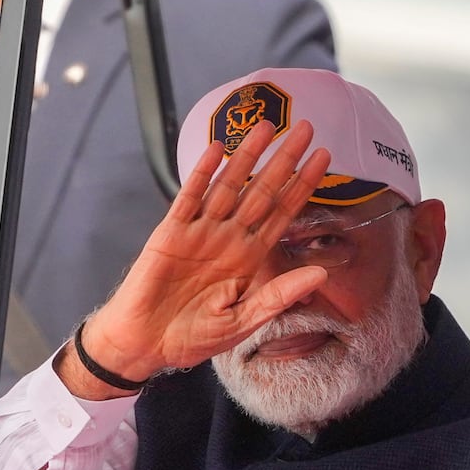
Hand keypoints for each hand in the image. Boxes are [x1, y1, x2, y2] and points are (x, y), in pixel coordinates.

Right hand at [66, 120, 332, 393]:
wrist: (145, 344)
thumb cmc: (191, 338)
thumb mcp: (243, 322)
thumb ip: (279, 296)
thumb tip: (320, 274)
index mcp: (249, 259)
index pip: (283, 214)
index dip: (303, 186)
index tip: (324, 158)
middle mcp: (228, 239)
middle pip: (262, 191)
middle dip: (284, 159)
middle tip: (305, 127)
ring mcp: (199, 232)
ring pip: (229, 186)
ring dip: (247, 156)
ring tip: (266, 126)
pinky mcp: (171, 232)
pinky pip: (189, 196)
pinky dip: (202, 172)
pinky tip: (217, 149)